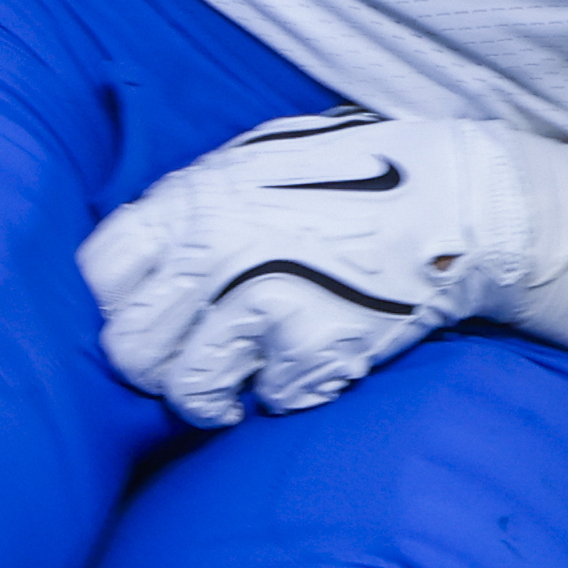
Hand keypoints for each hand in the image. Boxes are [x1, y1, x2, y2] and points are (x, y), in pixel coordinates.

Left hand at [81, 109, 567, 423]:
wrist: (464, 204)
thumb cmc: (362, 179)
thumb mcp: (261, 162)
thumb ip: (199, 208)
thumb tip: (149, 261)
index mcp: (196, 198)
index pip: (102, 272)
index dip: (125, 301)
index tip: (158, 310)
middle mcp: (215, 252)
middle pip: (130, 349)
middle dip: (162, 363)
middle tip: (201, 358)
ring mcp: (261, 306)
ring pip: (189, 395)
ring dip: (220, 394)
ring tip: (256, 371)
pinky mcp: (312, 353)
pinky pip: (269, 405)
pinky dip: (290, 395)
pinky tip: (317, 359)